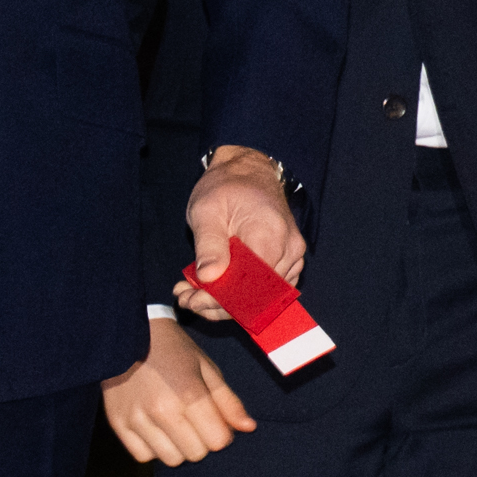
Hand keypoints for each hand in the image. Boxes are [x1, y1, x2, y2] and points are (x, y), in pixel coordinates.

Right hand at [102, 319, 256, 465]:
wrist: (128, 333)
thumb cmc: (174, 350)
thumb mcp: (206, 368)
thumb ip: (228, 401)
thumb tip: (249, 428)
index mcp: (189, 394)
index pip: (218, 441)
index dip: (221, 432)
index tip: (213, 418)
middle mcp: (161, 410)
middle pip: (196, 454)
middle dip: (201, 440)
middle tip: (192, 419)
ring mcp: (137, 419)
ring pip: (171, 459)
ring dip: (177, 447)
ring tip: (173, 424)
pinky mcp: (118, 423)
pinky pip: (144, 456)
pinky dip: (153, 448)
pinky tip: (154, 428)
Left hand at [178, 144, 305, 321]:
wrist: (248, 171)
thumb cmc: (226, 187)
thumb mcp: (207, 210)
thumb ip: (209, 245)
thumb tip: (209, 278)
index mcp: (270, 236)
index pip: (249, 285)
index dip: (219, 299)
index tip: (191, 299)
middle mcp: (289, 251)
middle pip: (255, 296)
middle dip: (217, 305)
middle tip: (184, 298)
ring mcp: (291, 258)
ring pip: (259, 297)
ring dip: (225, 303)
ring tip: (191, 294)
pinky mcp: (286, 261)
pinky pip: (264, 289)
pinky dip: (238, 294)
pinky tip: (211, 290)